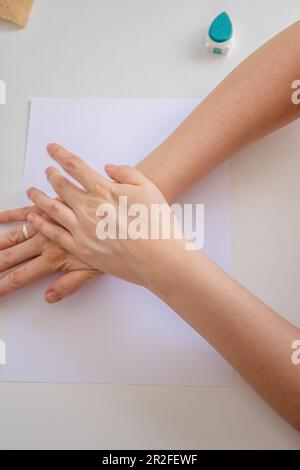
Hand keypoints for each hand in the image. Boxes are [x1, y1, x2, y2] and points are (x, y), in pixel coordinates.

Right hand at [0, 205, 100, 301]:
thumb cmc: (110, 242)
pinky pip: (25, 211)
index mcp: (54, 260)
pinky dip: (10, 215)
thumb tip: (49, 297)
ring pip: (13, 235)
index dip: (4, 286)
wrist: (119, 216)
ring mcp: (46, 224)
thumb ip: (70, 285)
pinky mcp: (50, 208)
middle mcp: (45, 243)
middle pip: (11, 257)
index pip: (22, 277)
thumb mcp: (93, 271)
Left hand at [26, 144, 186, 289]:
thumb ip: (126, 173)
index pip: (74, 166)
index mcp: (103, 190)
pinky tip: (34, 219)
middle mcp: (87, 207)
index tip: (51, 148)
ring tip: (32, 192)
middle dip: (51, 176)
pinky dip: (42, 225)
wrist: (159, 257)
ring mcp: (82, 229)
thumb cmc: (157, 223)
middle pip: (61, 186)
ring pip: (52, 209)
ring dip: (39, 198)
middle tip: (47, 171)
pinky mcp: (82, 249)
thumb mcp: (147, 187)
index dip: (60, 154)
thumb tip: (107, 168)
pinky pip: (55, 234)